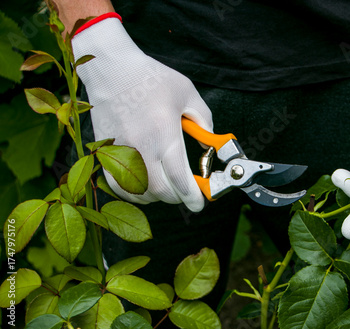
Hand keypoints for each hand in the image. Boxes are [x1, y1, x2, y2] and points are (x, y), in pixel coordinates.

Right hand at [72, 14, 212, 211]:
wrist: (111, 69)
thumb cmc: (151, 78)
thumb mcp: (187, 92)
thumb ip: (203, 119)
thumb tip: (209, 143)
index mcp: (164, 132)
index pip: (179, 178)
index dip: (193, 196)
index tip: (200, 203)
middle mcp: (141, 146)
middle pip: (162, 191)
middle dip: (179, 196)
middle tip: (187, 190)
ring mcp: (120, 152)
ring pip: (141, 192)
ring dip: (158, 196)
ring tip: (168, 185)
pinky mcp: (105, 153)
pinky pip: (118, 187)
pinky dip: (135, 193)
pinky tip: (145, 186)